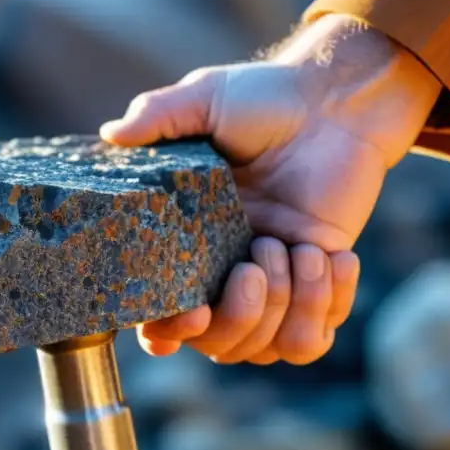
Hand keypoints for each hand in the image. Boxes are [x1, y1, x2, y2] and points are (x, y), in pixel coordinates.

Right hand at [101, 14, 441, 364]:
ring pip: (265, 351)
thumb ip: (156, 115)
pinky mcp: (318, 284)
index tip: (191, 316)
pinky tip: (332, 256)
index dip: (166, 331)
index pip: (162, 312)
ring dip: (285, 306)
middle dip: (238, 317)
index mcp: (187, 242)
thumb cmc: (267, 99)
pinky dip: (326, 305)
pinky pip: (314, 339)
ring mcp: (273, 283)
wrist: (337, 101)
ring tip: (297, 249)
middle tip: (257, 264)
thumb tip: (111, 134)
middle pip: (216, 346)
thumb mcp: (205, 99)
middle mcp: (225, 272)